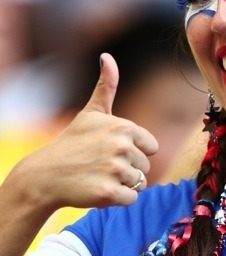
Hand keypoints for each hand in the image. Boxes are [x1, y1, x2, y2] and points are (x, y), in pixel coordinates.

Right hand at [7, 53, 157, 211]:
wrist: (44, 175)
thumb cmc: (72, 143)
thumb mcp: (91, 112)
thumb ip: (106, 86)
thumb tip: (107, 56)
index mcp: (124, 126)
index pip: (152, 147)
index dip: (134, 151)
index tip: (110, 150)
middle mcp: (122, 146)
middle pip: (146, 166)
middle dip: (127, 169)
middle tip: (100, 165)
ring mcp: (115, 170)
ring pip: (140, 183)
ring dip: (122, 184)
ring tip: (98, 176)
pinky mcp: (108, 193)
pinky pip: (131, 199)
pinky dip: (117, 199)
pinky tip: (98, 190)